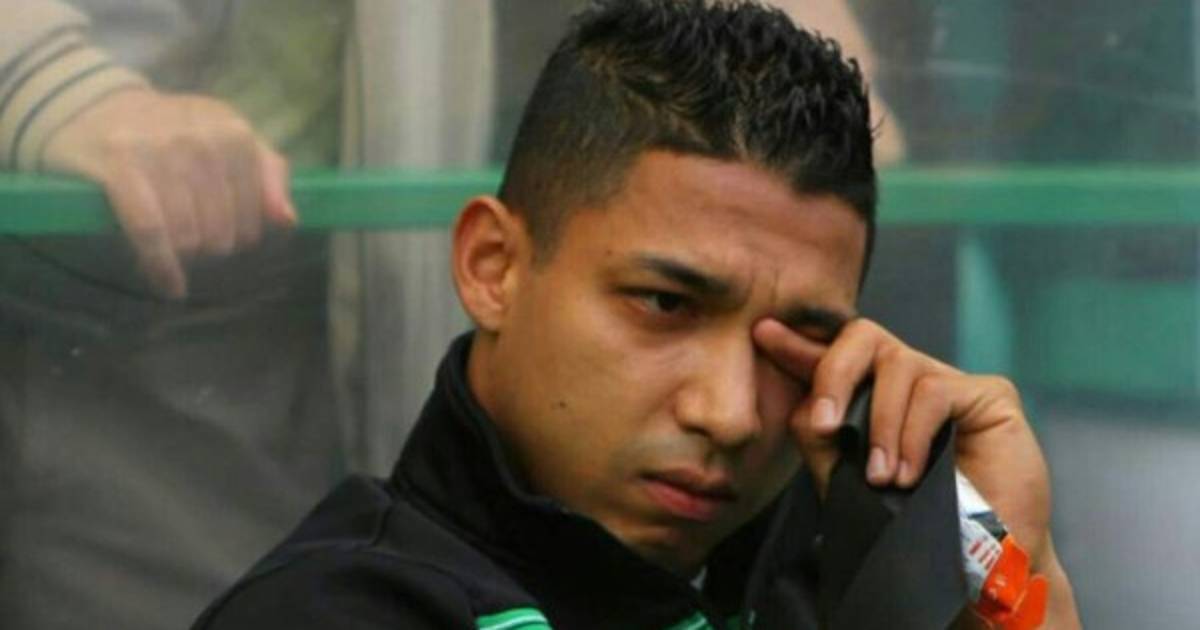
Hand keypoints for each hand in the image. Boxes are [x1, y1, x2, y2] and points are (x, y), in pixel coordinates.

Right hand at [41, 88, 296, 298]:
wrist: (97, 111)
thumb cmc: (176, 134)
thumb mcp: (228, 141)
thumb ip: (267, 175)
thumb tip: (286, 220)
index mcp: (232, 130)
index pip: (254, 209)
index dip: (246, 232)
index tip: (235, 238)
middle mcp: (199, 137)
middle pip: (222, 228)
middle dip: (214, 244)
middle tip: (198, 238)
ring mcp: (158, 149)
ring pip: (188, 235)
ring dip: (186, 255)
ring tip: (179, 249)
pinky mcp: (119, 165)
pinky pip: (150, 232)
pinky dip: (162, 267)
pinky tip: (171, 286)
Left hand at [753, 317, 1080, 627]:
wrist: (976, 566)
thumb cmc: (911, 524)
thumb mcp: (849, 483)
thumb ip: (822, 442)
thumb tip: (807, 406)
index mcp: (870, 397)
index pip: (831, 357)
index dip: (797, 344)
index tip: (762, 333)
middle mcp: (908, 381)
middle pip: (862, 338)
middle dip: (833, 373)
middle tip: (825, 423)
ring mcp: (950, 382)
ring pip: (897, 364)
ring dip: (881, 426)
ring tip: (882, 478)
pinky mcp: (989, 394)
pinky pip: (935, 391)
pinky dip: (913, 435)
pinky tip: (911, 475)